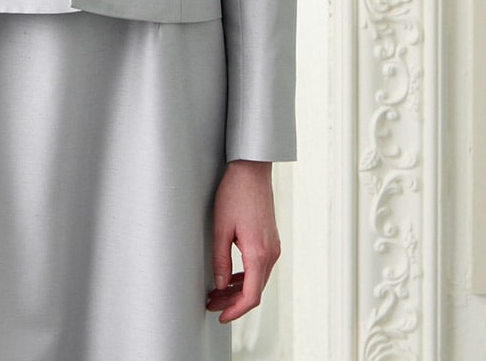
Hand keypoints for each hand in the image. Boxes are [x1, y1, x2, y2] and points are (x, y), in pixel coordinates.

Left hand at [206, 159, 279, 323]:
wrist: (252, 170)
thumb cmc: (235, 193)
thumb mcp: (220, 227)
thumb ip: (220, 259)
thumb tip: (220, 285)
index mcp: (258, 253)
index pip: (251, 296)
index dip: (236, 310)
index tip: (221, 316)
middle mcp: (271, 253)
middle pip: (255, 290)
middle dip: (233, 302)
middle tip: (212, 304)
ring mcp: (273, 246)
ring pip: (258, 280)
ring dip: (239, 290)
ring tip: (217, 293)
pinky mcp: (270, 240)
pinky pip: (260, 267)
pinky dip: (246, 277)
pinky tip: (231, 277)